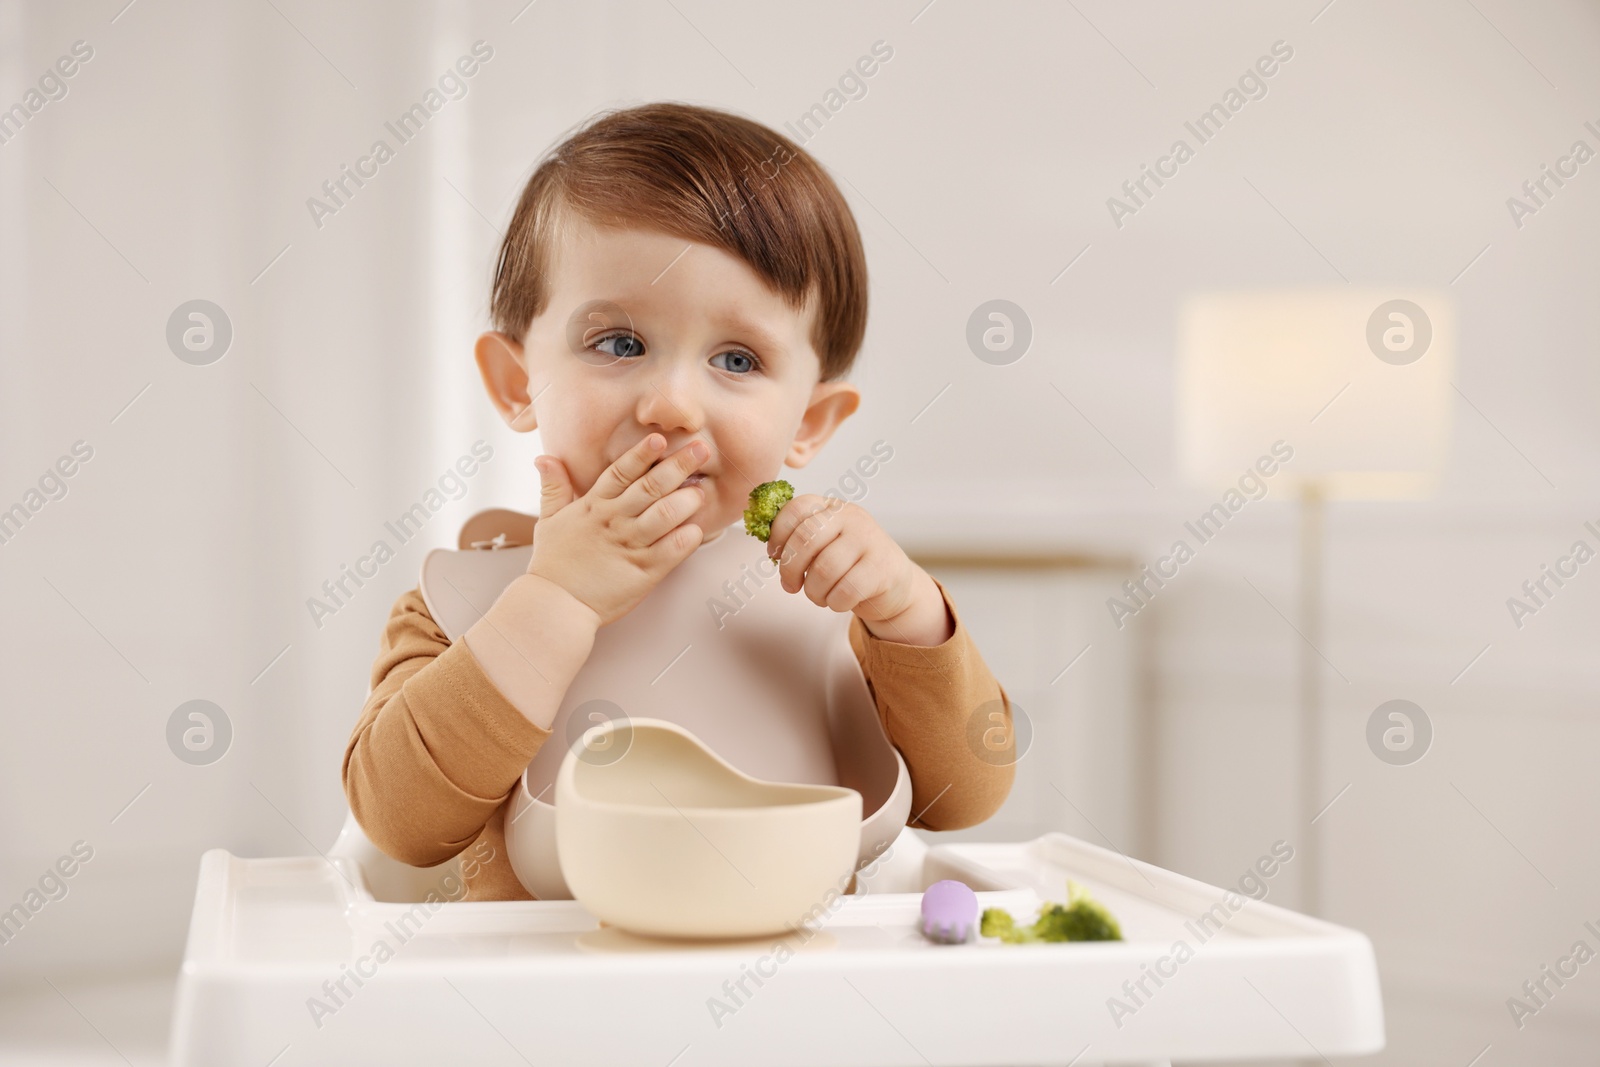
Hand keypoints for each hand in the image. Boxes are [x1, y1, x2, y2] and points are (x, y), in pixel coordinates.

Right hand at [524, 433, 706, 627]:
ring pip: (664, 515)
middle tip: (702, 450)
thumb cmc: (554, 564)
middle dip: (678, 466)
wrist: (555, 605)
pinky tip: (697, 529)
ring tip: (700, 491)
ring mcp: (630, 547)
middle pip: (650, 487)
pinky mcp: (643, 573)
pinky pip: (671, 551)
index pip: (621, 472)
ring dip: (686, 500)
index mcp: (594, 506)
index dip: (642, 453)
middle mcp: (614, 522)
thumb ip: (553, 487)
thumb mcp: (548, 520)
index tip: (661, 438)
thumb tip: (544, 457)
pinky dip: (687, 539)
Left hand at [764, 495, 952, 645]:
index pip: (795, 509)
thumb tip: (770, 545)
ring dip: (814, 592)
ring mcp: (869, 540)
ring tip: (820, 596)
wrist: (894, 584)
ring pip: (823, 570)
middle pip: (805, 539)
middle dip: (790, 569)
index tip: (774, 555)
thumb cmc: (849, 565)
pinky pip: (844, 591)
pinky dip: (834, 603)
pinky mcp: (882, 568)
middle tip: (791, 586)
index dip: (777, 534)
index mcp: (832, 507)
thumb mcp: (825, 544)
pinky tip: (838, 601)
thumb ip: (800, 539)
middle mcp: (852, 517)